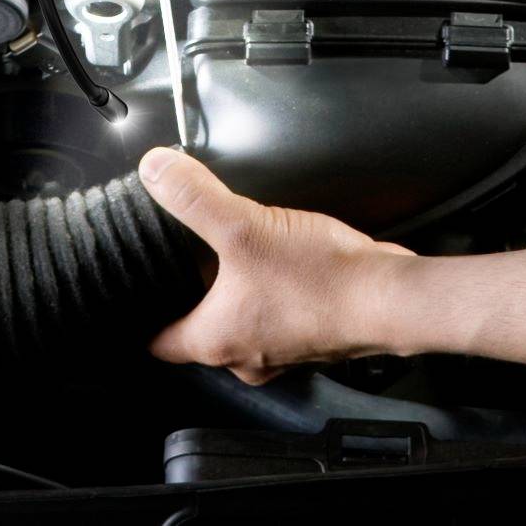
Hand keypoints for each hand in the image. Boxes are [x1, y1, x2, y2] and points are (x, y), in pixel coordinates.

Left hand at [138, 146, 414, 383]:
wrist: (390, 298)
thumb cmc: (321, 280)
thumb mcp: (245, 226)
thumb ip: (195, 197)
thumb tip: (154, 170)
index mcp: (214, 340)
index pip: (158, 343)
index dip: (142, 317)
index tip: (136, 295)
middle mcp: (246, 354)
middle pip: (199, 331)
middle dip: (192, 297)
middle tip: (184, 260)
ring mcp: (282, 349)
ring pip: (241, 323)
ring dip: (235, 295)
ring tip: (233, 255)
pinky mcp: (313, 335)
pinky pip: (278, 315)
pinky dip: (272, 294)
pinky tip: (281, 262)